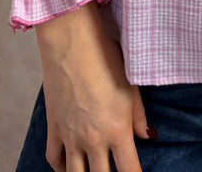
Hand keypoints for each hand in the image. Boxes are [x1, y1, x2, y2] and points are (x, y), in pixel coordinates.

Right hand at [36, 1, 154, 171]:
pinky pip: (54, 159)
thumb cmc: (105, 57)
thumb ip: (138, 115)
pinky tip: (70, 166)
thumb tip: (147, 135)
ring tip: (94, 170)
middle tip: (114, 170)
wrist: (71, 42)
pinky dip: (62, 167)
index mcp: (117, 130)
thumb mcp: (130, 84)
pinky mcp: (54, 127)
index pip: (129, 171)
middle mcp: (93, 139)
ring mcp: (71, 136)